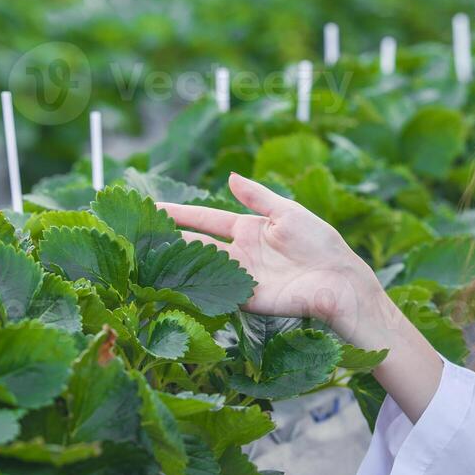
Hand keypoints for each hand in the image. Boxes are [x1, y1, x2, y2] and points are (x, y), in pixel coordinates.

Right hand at [155, 172, 377, 328]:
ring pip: (199, 267)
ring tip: (141, 257)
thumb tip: (230, 176)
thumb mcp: (288, 213)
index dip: (179, 213)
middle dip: (167, 238)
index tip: (152, 207)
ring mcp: (239, 277)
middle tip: (135, 233)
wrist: (339, 281)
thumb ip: (258, 197)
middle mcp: (238, 253)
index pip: (205, 218)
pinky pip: (214, 293)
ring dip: (174, 263)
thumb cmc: (321, 243)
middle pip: (195, 243)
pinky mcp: (245, 298)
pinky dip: (193, 289)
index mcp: (248, 229)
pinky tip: (169, 285)